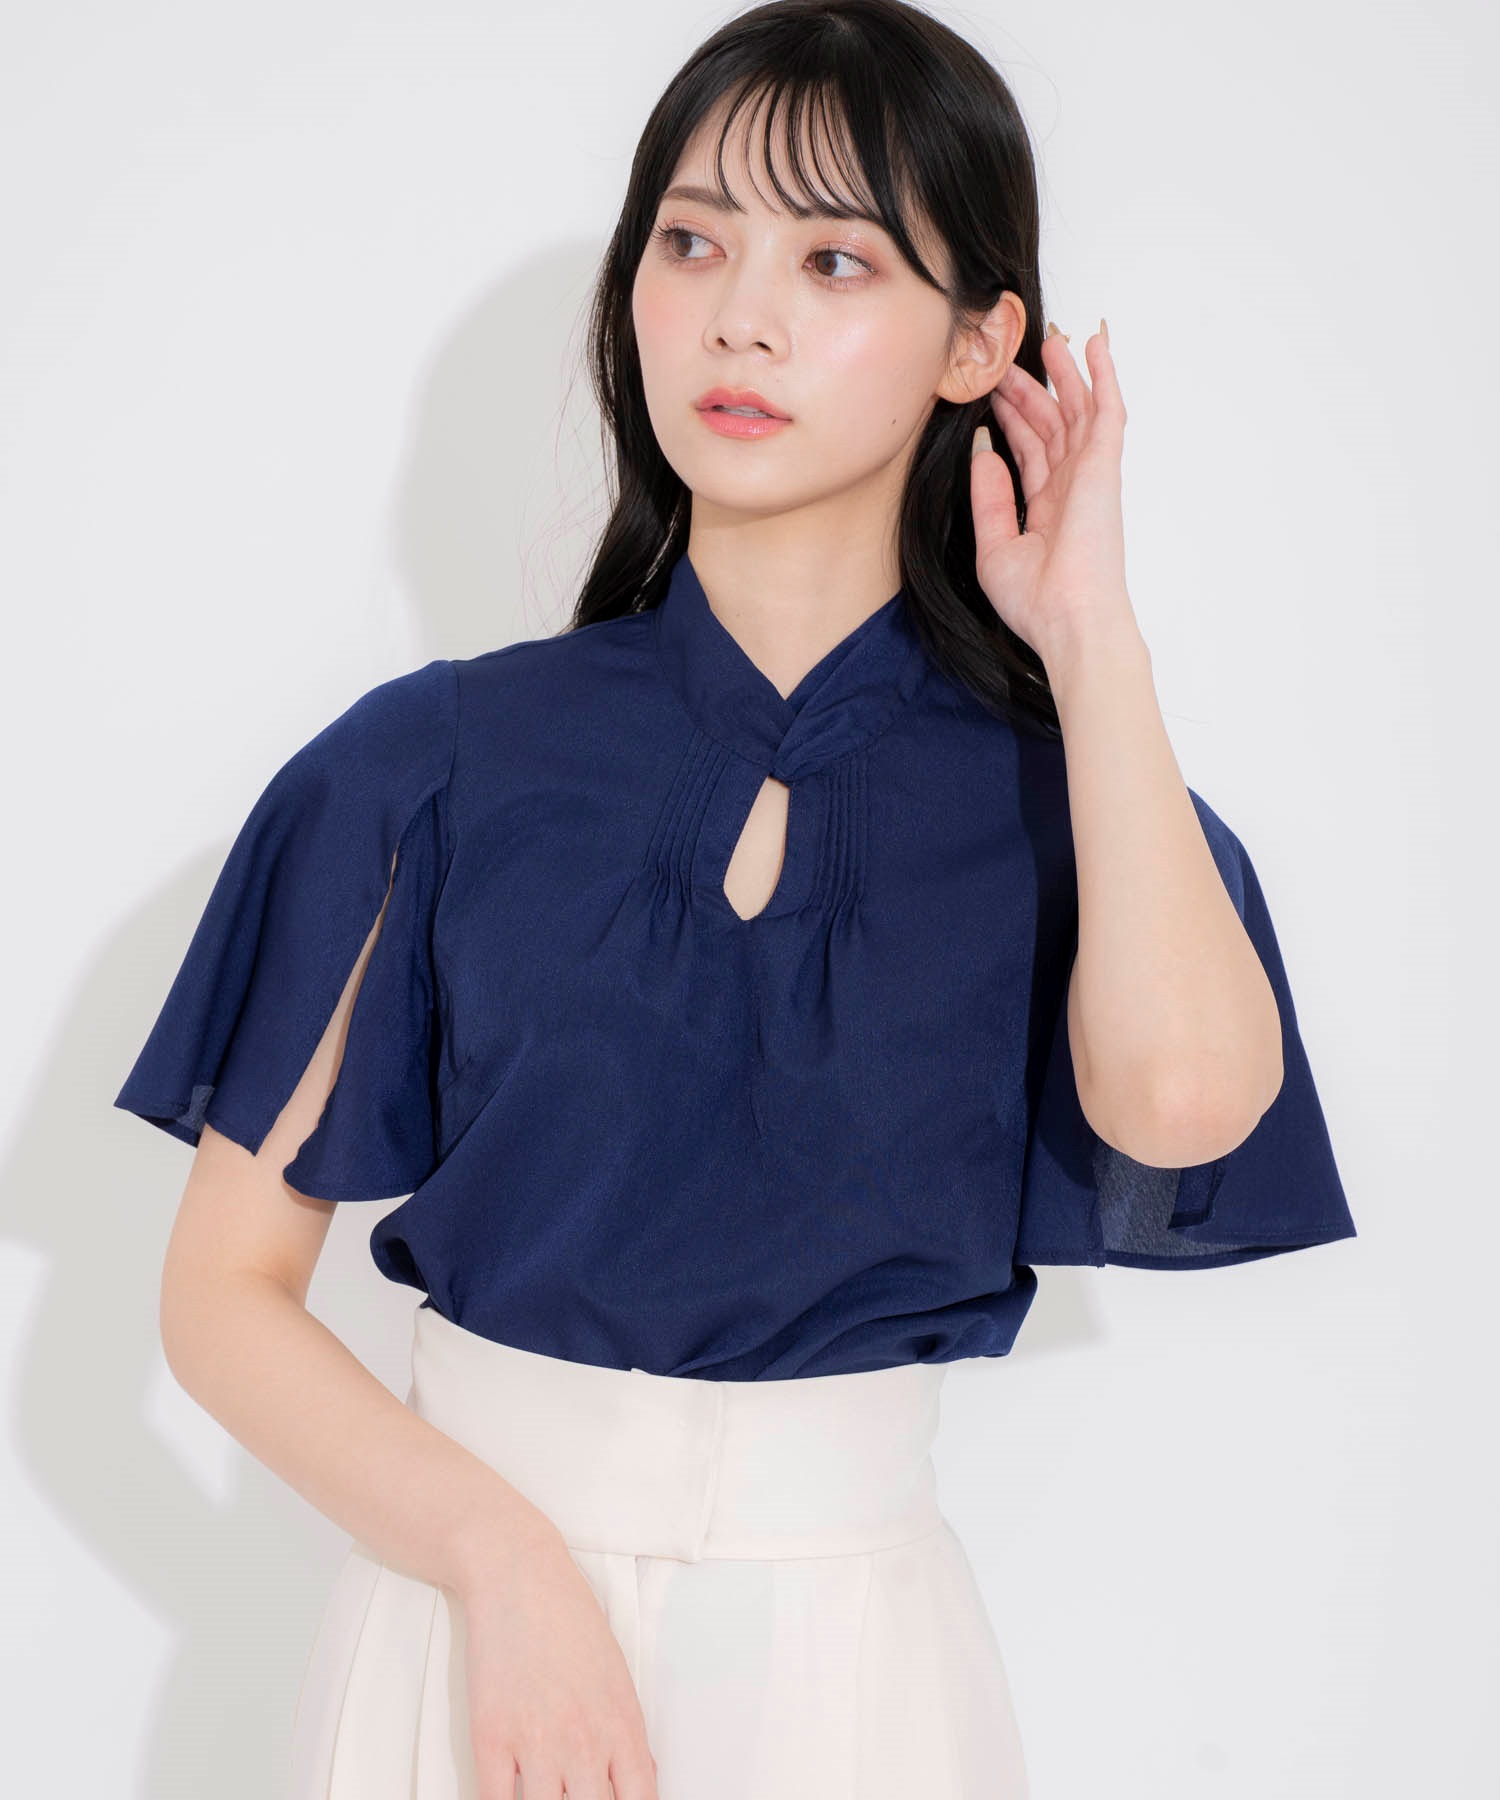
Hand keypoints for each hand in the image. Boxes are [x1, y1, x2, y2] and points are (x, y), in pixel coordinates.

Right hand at [455, 1527, 658, 1799]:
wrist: (519, 1576)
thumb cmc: (569, 1618)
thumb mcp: (618, 1675)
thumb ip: (628, 1734)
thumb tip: (641, 1780)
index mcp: (623, 1726)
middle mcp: (584, 1743)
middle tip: (575, 1796)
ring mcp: (536, 1743)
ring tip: (544, 1796)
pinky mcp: (491, 1737)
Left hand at [969, 320, 1135, 663]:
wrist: (1069, 621)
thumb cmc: (1037, 601)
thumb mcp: (994, 545)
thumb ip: (990, 497)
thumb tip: (985, 450)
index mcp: (1047, 509)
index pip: (1028, 450)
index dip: (1010, 417)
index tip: (991, 390)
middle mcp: (1070, 488)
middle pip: (1049, 424)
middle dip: (1031, 389)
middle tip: (1009, 356)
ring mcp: (1089, 474)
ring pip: (1076, 410)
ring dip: (1065, 374)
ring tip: (1050, 339)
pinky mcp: (1104, 466)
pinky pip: (1107, 410)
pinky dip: (1103, 376)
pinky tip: (1096, 345)